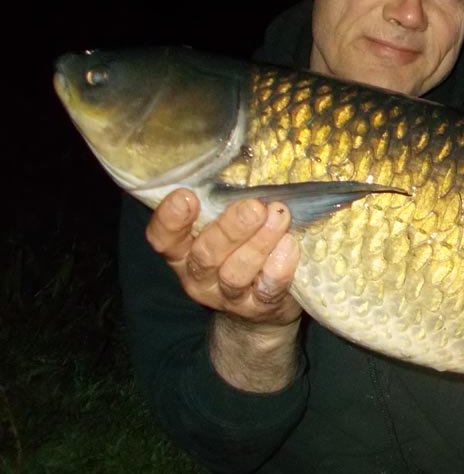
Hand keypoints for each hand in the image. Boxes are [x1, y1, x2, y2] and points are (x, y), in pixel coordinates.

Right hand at [146, 189, 303, 391]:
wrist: (260, 312)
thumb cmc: (239, 252)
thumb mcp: (222, 229)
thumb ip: (222, 205)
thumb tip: (242, 162)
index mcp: (182, 252)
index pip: (164, 238)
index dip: (170, 219)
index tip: (186, 195)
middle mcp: (198, 276)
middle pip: (205, 254)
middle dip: (230, 229)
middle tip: (253, 206)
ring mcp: (228, 296)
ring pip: (236, 272)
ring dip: (259, 243)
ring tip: (279, 217)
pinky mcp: (259, 308)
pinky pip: (267, 289)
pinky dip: (279, 267)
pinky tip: (290, 245)